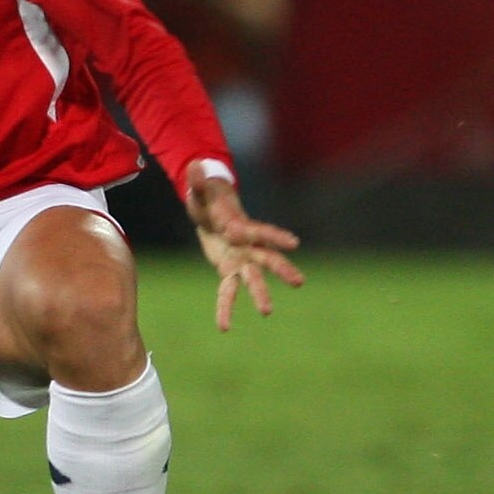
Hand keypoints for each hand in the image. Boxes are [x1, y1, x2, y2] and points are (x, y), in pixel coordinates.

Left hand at [185, 164, 303, 330]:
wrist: (212, 214)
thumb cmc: (209, 200)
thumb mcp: (201, 192)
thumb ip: (199, 182)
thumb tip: (194, 165)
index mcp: (241, 225)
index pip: (258, 231)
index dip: (274, 236)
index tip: (294, 242)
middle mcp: (247, 245)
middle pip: (266, 257)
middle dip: (280, 268)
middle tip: (299, 281)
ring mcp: (240, 259)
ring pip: (253, 277)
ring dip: (259, 293)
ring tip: (267, 311)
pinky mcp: (229, 270)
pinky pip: (227, 291)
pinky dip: (225, 308)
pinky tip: (224, 327)